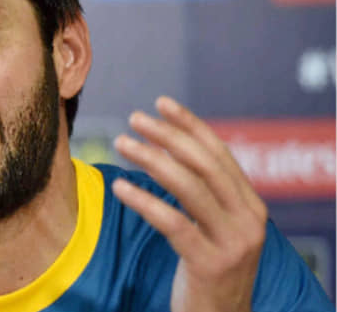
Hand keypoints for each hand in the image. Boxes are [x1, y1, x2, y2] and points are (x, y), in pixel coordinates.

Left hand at [112, 96, 267, 311]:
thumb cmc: (210, 269)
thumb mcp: (217, 227)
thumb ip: (205, 193)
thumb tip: (171, 149)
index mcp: (251, 204)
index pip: (219, 152)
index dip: (190, 124)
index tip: (161, 102)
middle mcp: (249, 219)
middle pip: (203, 164)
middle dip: (167, 136)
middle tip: (134, 119)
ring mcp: (232, 243)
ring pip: (188, 188)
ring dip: (150, 160)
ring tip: (121, 144)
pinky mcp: (209, 264)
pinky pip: (172, 223)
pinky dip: (144, 201)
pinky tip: (120, 188)